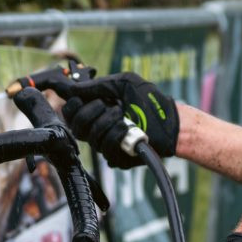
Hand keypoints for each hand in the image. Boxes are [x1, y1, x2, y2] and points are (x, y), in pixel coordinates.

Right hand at [56, 73, 178, 165]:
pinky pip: (106, 150)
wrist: (171, 121)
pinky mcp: (117, 158)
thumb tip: (70, 87)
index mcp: (96, 111)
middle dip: (90, 112)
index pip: (70, 113)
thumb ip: (96, 85)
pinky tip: (128, 128)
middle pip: (76, 127)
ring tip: (123, 114)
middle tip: (107, 104)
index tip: (79, 98)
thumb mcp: (122, 84)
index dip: (71, 106)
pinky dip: (117, 135)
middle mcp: (98, 129)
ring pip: (91, 138)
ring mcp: (107, 145)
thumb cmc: (149, 101)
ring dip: (107, 122)